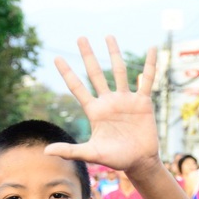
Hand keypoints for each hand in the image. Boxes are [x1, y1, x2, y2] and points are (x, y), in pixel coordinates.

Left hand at [48, 36, 159, 175]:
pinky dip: (150, 65)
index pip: (77, 88)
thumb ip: (70, 150)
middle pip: (96, 74)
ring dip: (114, 54)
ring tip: (108, 36)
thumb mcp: (91, 154)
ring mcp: (126, 100)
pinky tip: (152, 49)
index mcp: (95, 111)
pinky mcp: (142, 102)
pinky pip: (147, 80)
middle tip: (80, 38)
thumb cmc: (115, 159)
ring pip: (118, 71)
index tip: (57, 58)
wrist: (139, 162)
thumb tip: (46, 151)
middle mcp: (108, 101)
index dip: (67, 73)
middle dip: (88, 56)